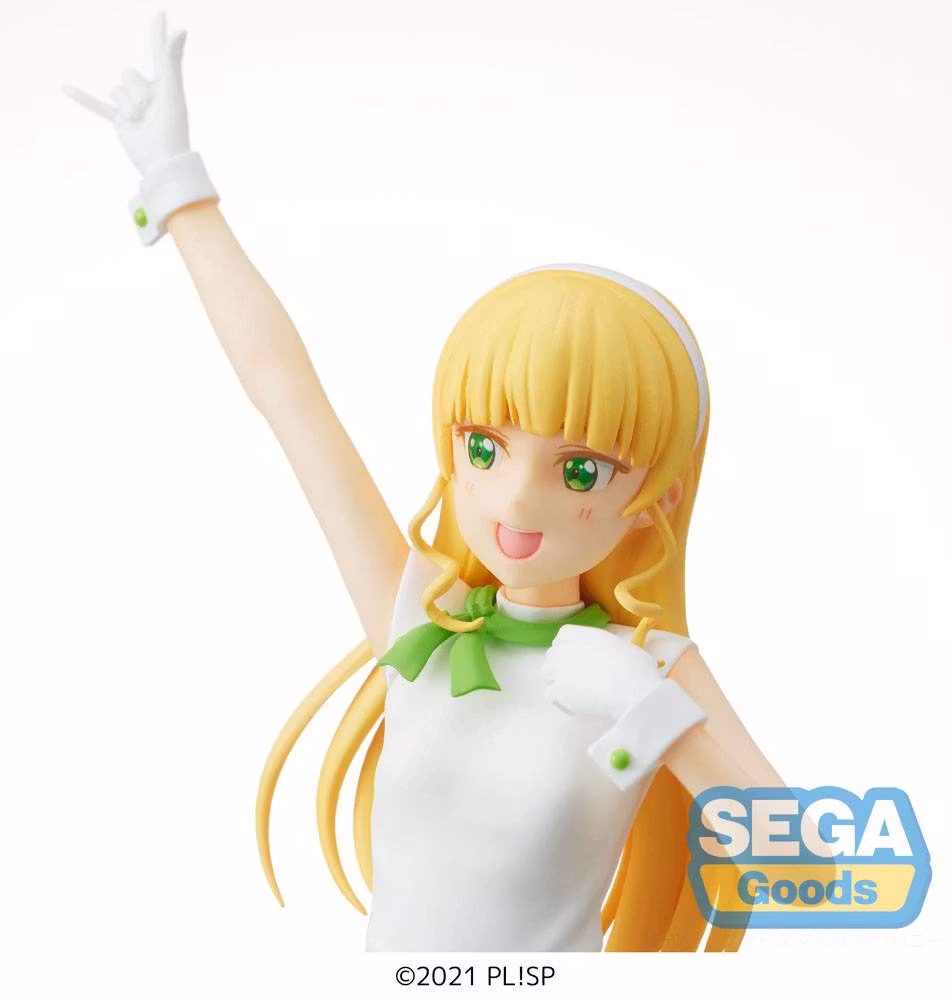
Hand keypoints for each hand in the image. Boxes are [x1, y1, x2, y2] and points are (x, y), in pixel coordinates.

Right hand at [64, 11, 189, 175]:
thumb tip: (181, 29)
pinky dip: (83, 97)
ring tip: (140, 122)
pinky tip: (65, 88)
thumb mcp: (171, 91)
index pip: (158, 53)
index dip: (157, 34)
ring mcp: (132, 105)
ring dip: (126, 106)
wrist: (160, 162)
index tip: (160, 14)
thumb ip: (171, 60)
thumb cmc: (171, 127)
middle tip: (150, 111)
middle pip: (129, 74)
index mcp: (164, 85)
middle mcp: (147, 92)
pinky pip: (97, 105)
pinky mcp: (119, 120)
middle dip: (137, 92)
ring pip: (116, 89)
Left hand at [541, 624, 663, 720]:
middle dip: (560, 664)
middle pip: (553, 653)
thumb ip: (614, 650)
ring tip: (570, 692)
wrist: (630, 690)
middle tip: (574, 678)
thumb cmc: (637, 669)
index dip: (565, 643)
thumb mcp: (628, 650)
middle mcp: (571, 649)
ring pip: (546, 672)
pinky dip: (560, 702)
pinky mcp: (559, 690)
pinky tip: (574, 709)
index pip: (565, 633)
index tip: (572, 655)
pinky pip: (550, 694)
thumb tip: (617, 659)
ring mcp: (562, 669)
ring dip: (555, 681)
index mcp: (589, 636)